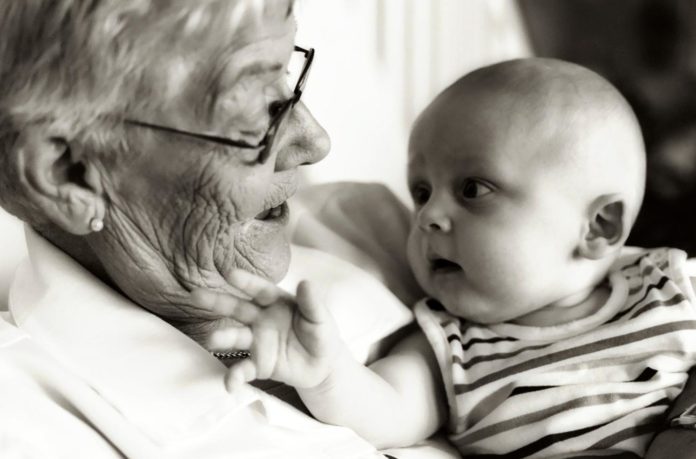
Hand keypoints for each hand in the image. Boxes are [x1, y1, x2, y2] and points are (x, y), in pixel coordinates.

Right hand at [192, 270, 343, 390]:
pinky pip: (244, 370)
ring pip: (237, 338)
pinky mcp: (259, 365)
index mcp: (277, 302)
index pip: (260, 290)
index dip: (246, 282)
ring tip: (212, 339)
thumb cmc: (320, 333)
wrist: (323, 366)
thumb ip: (312, 303)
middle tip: (196, 295)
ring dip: (224, 338)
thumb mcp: (321, 318)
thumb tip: (306, 282)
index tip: (230, 274)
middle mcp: (262, 319)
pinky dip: (235, 376)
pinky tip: (229, 383)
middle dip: (217, 302)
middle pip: (238, 308)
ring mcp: (258, 342)